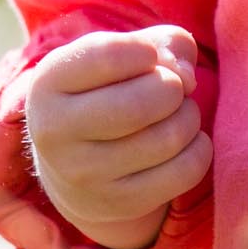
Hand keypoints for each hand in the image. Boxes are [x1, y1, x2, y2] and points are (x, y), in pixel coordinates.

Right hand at [25, 25, 213, 248]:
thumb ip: (162, 43)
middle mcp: (55, 132)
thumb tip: (187, 77)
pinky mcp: (117, 205)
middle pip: (142, 103)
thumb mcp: (120, 53)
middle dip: (173, 87)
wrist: (73, 166)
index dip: (145, 50)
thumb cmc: (106, 90)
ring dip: (189, 116)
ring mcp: (83, 175)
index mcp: (48, 82)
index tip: (149, 56)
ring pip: (169, 137)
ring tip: (178, 112)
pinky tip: (186, 141)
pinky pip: (185, 171)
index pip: (108, 55)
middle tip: (171, 88)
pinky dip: (199, 148)